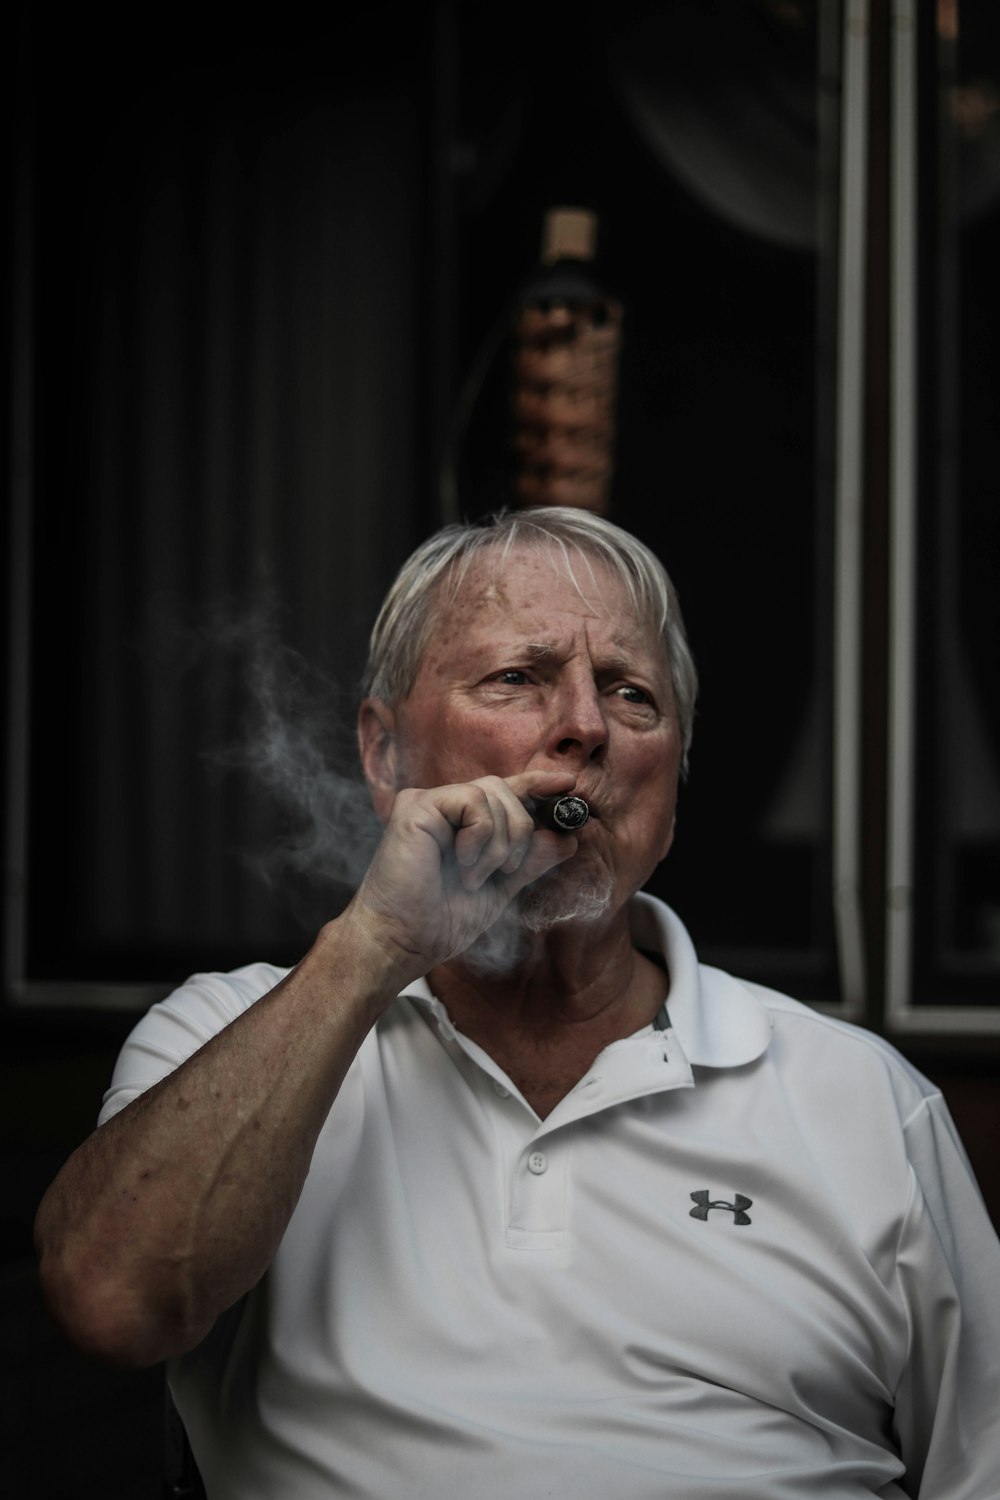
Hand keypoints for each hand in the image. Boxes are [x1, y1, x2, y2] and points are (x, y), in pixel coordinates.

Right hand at [342, 771, 578, 978]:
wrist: (403, 942)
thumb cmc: (440, 920)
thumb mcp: (500, 889)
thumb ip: (530, 862)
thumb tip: (569, 839)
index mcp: (461, 824)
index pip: (505, 793)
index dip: (536, 785)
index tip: (569, 784)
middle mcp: (444, 807)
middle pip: (505, 790)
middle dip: (520, 833)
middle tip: (505, 872)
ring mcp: (428, 803)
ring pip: (493, 794)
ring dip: (499, 845)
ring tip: (472, 877)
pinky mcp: (416, 806)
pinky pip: (473, 802)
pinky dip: (480, 838)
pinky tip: (462, 864)